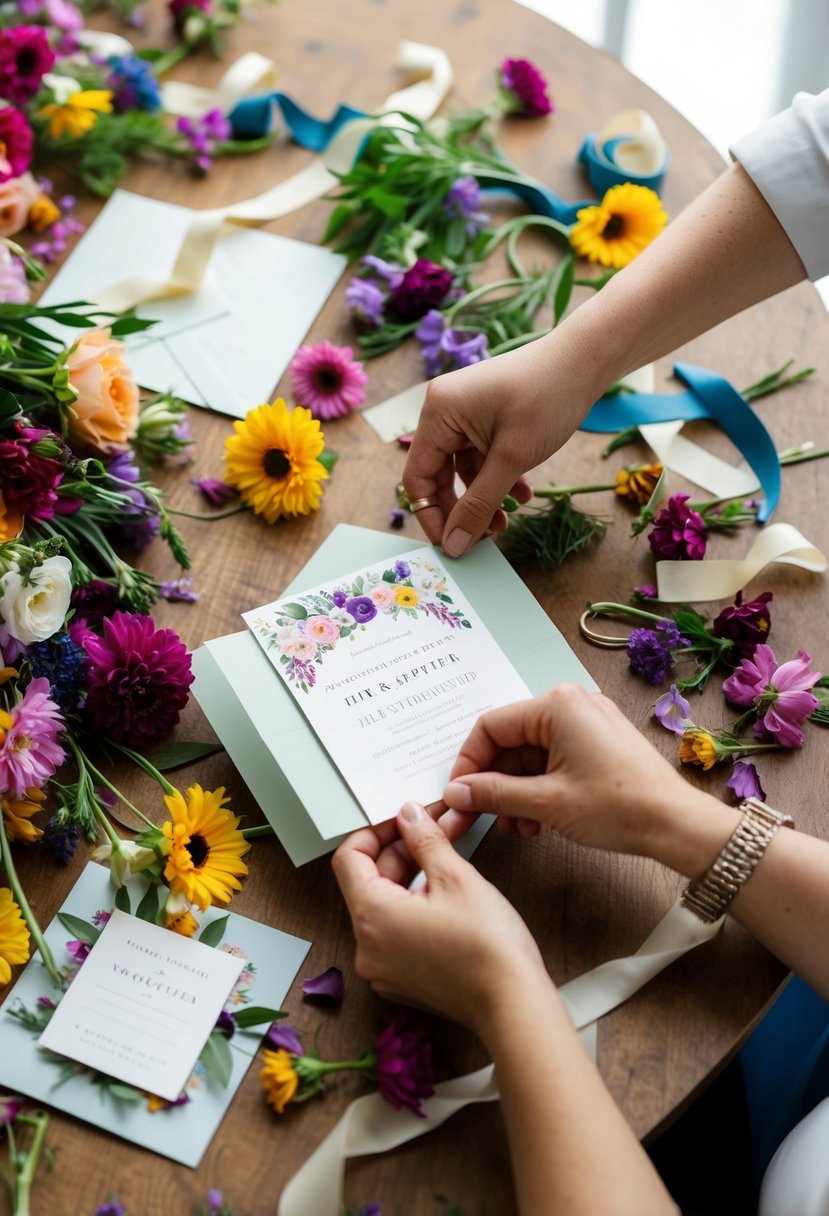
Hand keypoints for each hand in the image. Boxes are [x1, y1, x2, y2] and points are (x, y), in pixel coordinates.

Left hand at [332, 802, 546, 1035]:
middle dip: (401, 850)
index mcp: (371, 918)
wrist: (513, 1004)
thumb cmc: (487, 949)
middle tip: (433, 829)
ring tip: (444, 855)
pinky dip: (414, 906)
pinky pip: (396, 932)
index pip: (349, 858)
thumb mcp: (456, 876)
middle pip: (369, 881)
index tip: (403, 819)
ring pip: (385, 906)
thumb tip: (410, 818)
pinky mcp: (402, 979)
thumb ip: (425, 839)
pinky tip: (444, 891)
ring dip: (410, 875)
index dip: (376, 831)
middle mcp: (367, 947)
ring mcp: (383, 968)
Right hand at [402, 327, 603, 556]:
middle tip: (483, 539)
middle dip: (461, 509)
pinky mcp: (485, 416)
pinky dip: (497, 479)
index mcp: (438, 413)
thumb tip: (454, 546)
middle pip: (437, 475)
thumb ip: (479, 505)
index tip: (452, 546)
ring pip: (462, 470)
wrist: (586, 360)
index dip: (431, 515)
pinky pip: (481, 457)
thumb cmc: (547, 398)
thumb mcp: (511, 459)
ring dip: (483, 498)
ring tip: (507, 521)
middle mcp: (444, 410)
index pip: (417, 477)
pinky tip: (522, 495)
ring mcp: (465, 413)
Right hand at [442, 684, 727, 870]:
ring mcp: (586, 723)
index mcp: (556, 706)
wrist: (677, 825)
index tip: (460, 795)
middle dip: (494, 782)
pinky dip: (538, 788)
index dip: (469, 763)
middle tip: (480, 817)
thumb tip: (457, 792)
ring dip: (516, 791)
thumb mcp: (546, 803)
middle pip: (510, 741)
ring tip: (516, 827)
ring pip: (530, 755)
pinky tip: (536, 821)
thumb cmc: (620, 807)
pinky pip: (552, 760)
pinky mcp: (597, 743)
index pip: (491, 726)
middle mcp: (570, 705)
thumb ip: (495, 794)